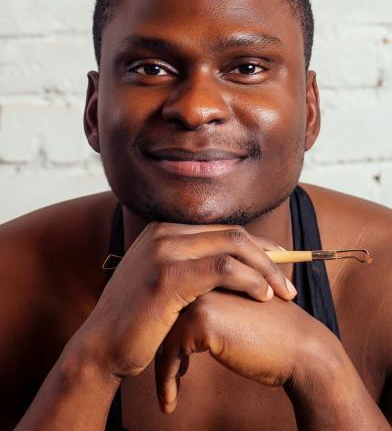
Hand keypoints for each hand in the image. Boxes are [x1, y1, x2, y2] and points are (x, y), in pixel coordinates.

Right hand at [71, 222, 296, 381]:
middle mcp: (163, 232)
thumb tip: (231, 266)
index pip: (223, 230)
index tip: (280, 264)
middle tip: (288, 283)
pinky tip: (262, 295)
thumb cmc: (138, 319)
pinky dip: (249, 279)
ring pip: (232, 246)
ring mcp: (163, 250)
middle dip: (269, 257)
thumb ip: (191, 266)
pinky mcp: (166, 275)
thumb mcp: (163, 282)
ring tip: (283, 292)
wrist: (101, 346)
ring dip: (266, 268)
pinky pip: (221, 268)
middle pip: (233, 234)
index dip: (258, 246)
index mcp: (164, 230)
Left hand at [154, 290, 335, 412]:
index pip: (173, 296)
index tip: (165, 355)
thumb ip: (208, 300)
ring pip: (162, 331)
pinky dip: (166, 379)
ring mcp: (201, 294)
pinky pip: (169, 351)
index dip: (165, 328)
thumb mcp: (236, 305)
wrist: (302, 350)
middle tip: (164, 375)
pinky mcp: (202, 319)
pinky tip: (170, 401)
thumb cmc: (272, 333)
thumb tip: (173, 320)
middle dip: (158, 346)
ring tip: (168, 389)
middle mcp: (202, 275)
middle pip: (163, 312)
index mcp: (211, 268)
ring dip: (161, 366)